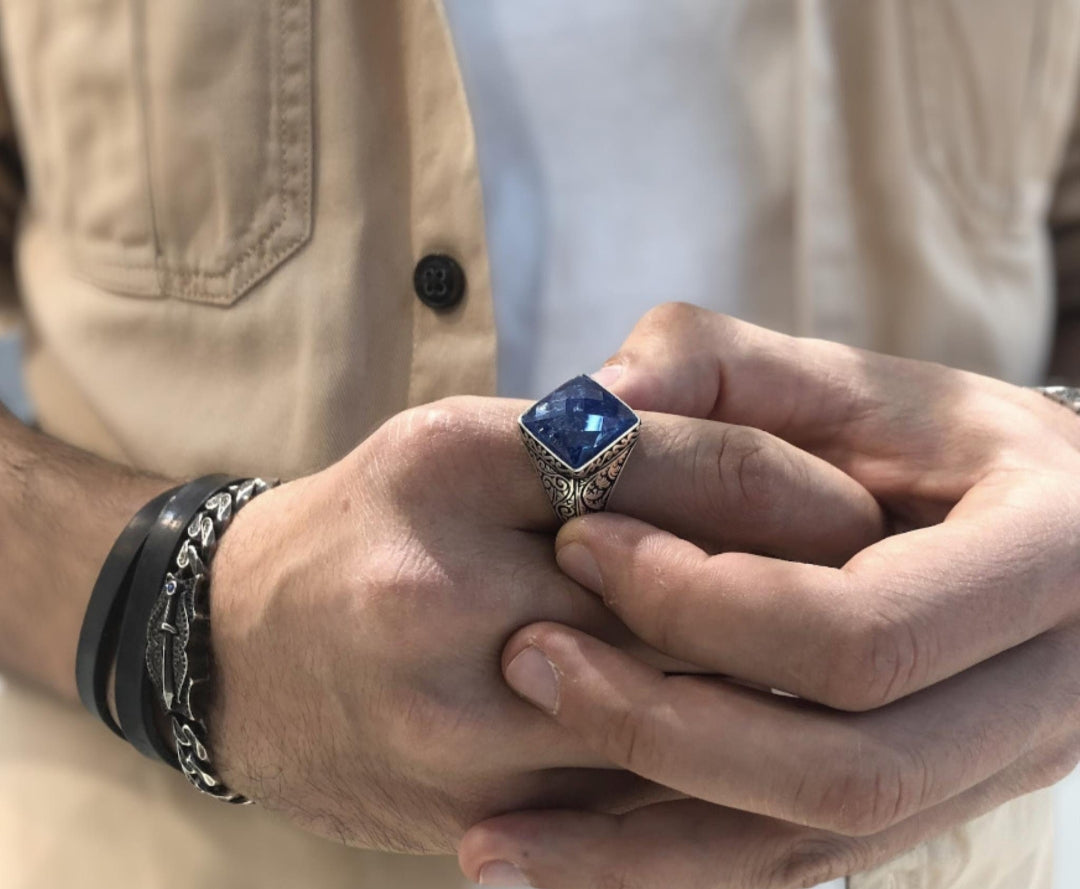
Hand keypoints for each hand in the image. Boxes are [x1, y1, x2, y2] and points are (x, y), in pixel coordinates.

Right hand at [204, 391, 880, 852]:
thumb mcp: (466, 444)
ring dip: (767, 696)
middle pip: (684, 603)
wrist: (236, 651)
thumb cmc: (371, 525)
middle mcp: (442, 591)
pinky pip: (627, 803)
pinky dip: (703, 773)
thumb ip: (599, 446)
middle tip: (889, 592)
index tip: (858, 505)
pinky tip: (753, 747)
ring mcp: (450, 719)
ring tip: (835, 674)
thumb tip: (760, 477)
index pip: (668, 466)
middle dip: (800, 600)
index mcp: (450, 464)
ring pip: (673, 718)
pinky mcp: (463, 809)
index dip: (786, 488)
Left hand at [459, 305, 1079, 887]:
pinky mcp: (925, 810)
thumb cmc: (928, 438)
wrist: (1035, 524)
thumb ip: (718, 368)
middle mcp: (1044, 694)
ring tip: (493, 842)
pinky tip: (560, 867)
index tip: (581, 542)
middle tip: (526, 659)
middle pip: (845, 770)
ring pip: (816, 850)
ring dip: (644, 852)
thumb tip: (590, 408)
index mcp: (1047, 559)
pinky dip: (672, 870)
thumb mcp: (843, 379)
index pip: (861, 631)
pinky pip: (797, 868)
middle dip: (664, 725)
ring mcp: (991, 771)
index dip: (705, 601)